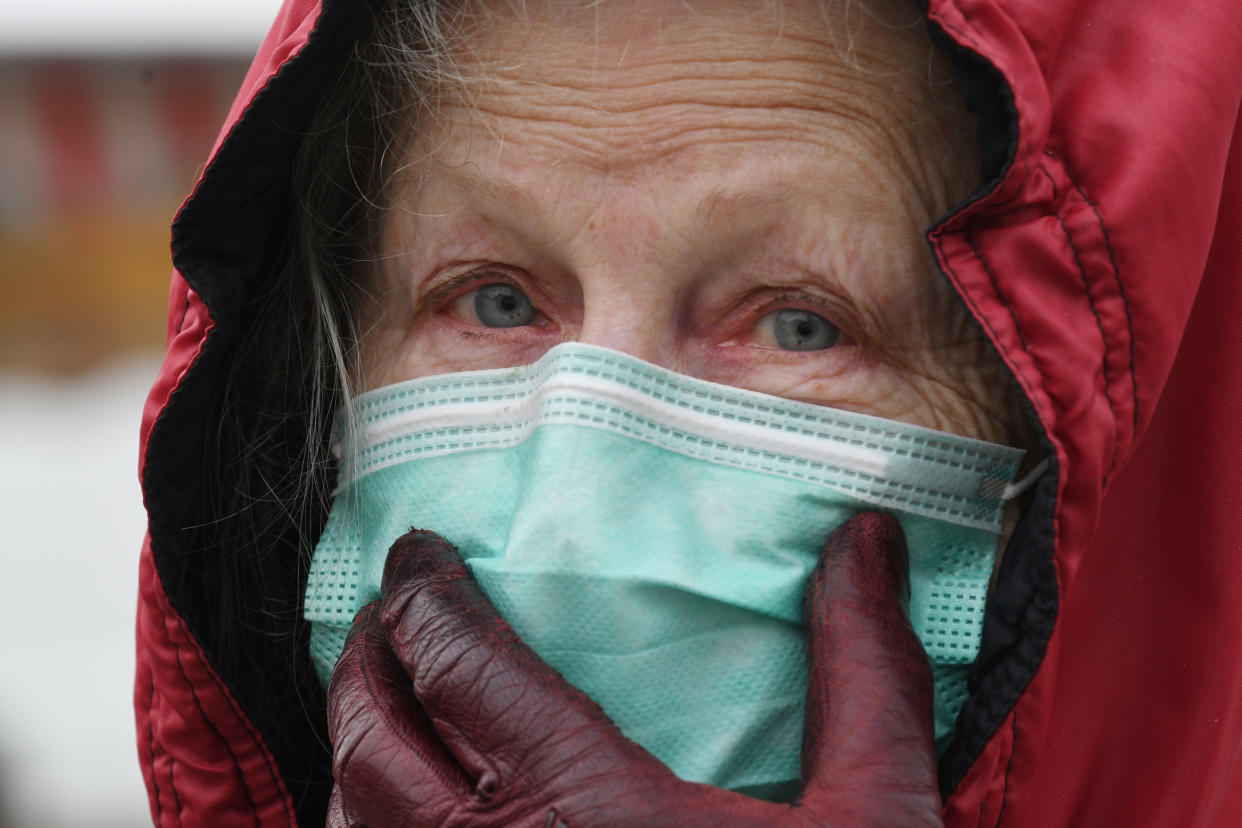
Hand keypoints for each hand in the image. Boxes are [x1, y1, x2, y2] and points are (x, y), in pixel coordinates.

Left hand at [325, 513, 941, 826]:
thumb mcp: (875, 821)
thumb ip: (864, 668)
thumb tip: (867, 536)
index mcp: (581, 812)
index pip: (457, 661)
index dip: (426, 589)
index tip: (421, 549)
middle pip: (371, 733)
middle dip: (366, 653)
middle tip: (390, 607)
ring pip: (351, 824)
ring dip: (352, 746)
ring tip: (380, 696)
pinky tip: (403, 820)